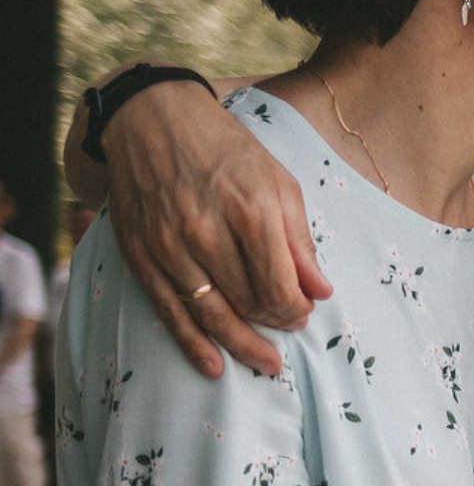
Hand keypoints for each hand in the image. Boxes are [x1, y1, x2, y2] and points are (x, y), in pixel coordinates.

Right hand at [99, 73, 330, 376]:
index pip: (279, 284)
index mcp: (248, 209)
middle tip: (290, 327)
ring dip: (242, 344)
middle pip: (248, 301)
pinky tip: (213, 365)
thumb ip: (299, 240)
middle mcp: (205, 230)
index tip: (305, 311)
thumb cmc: (226, 150)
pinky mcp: (139, 253)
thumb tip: (322, 291)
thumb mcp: (277, 182)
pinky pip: (168, 310)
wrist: (151, 119)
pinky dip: (192, 342)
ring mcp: (168, 244)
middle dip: (275, 322)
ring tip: (266, 363)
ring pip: (211, 313)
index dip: (296, 308)